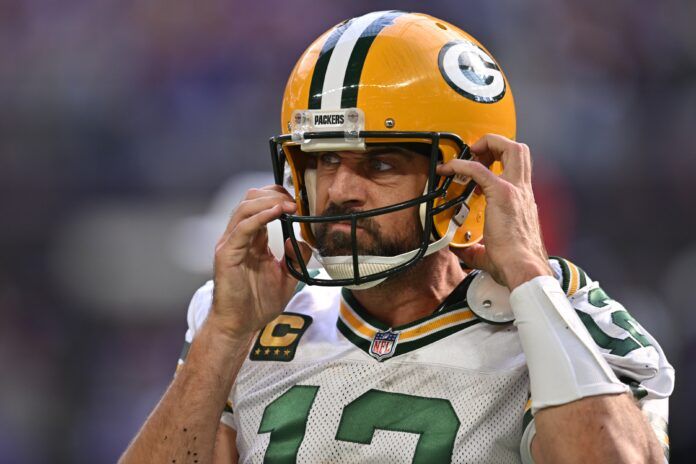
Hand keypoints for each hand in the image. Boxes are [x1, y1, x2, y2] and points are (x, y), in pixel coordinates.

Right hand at [209, 185, 311, 337]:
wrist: (240, 326)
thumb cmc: (258, 303)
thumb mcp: (289, 278)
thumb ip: (297, 258)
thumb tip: (298, 239)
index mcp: (253, 239)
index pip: (261, 205)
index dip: (279, 198)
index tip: (300, 202)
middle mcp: (239, 237)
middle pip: (250, 199)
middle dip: (274, 194)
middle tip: (296, 201)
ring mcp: (231, 244)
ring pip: (245, 208)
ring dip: (269, 202)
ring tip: (289, 204)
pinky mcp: (226, 254)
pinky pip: (243, 228)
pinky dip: (260, 217)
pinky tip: (277, 213)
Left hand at [437, 134, 551, 289]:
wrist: (522, 269)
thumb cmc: (513, 264)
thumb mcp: (491, 252)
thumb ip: (476, 248)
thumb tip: (461, 250)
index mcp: (522, 201)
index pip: (516, 168)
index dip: (496, 161)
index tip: (477, 169)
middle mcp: (522, 191)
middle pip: (518, 149)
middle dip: (495, 143)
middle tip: (474, 153)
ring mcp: (515, 190)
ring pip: (510, 147)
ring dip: (486, 144)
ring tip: (467, 154)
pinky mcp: (502, 194)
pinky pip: (478, 169)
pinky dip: (461, 164)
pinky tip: (448, 168)